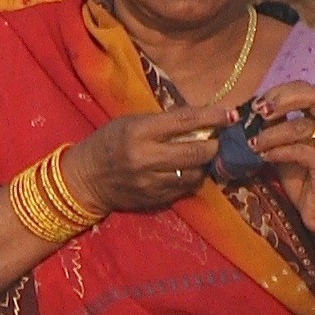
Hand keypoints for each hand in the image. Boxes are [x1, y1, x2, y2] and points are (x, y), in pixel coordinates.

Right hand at [66, 103, 238, 217]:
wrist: (85, 178)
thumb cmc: (108, 142)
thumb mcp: (130, 122)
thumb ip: (162, 122)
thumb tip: (199, 120)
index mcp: (138, 132)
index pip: (184, 122)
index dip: (211, 117)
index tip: (230, 115)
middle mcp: (144, 158)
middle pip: (194, 152)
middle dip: (213, 145)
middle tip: (219, 140)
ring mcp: (148, 183)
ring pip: (192, 174)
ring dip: (202, 164)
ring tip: (201, 156)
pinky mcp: (151, 200)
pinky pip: (182, 189)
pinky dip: (189, 179)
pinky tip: (185, 171)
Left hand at [242, 81, 314, 256]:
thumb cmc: (308, 182)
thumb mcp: (289, 151)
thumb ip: (278, 131)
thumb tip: (251, 116)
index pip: (310, 90)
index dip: (283, 91)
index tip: (259, 103)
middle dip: (284, 99)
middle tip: (259, 112)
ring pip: (303, 126)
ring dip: (271, 133)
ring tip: (252, 143)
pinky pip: (301, 151)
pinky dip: (279, 152)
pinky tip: (265, 157)